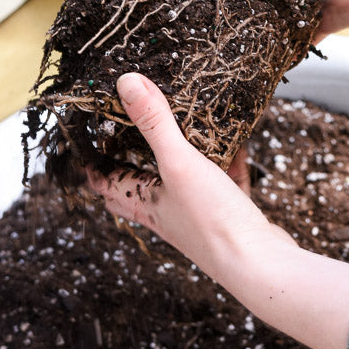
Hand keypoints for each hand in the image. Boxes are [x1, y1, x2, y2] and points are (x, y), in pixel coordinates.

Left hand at [87, 73, 289, 277]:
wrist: (260, 264)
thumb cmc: (212, 222)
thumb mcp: (179, 162)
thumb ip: (154, 122)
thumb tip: (126, 83)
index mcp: (146, 204)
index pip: (107, 184)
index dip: (94, 163)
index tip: (87, 138)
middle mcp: (168, 212)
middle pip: (139, 187)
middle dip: (131, 162)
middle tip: (126, 133)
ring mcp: (199, 216)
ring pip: (182, 183)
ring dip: (180, 159)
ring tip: (183, 129)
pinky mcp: (230, 216)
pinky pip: (224, 183)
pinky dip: (228, 162)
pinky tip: (239, 143)